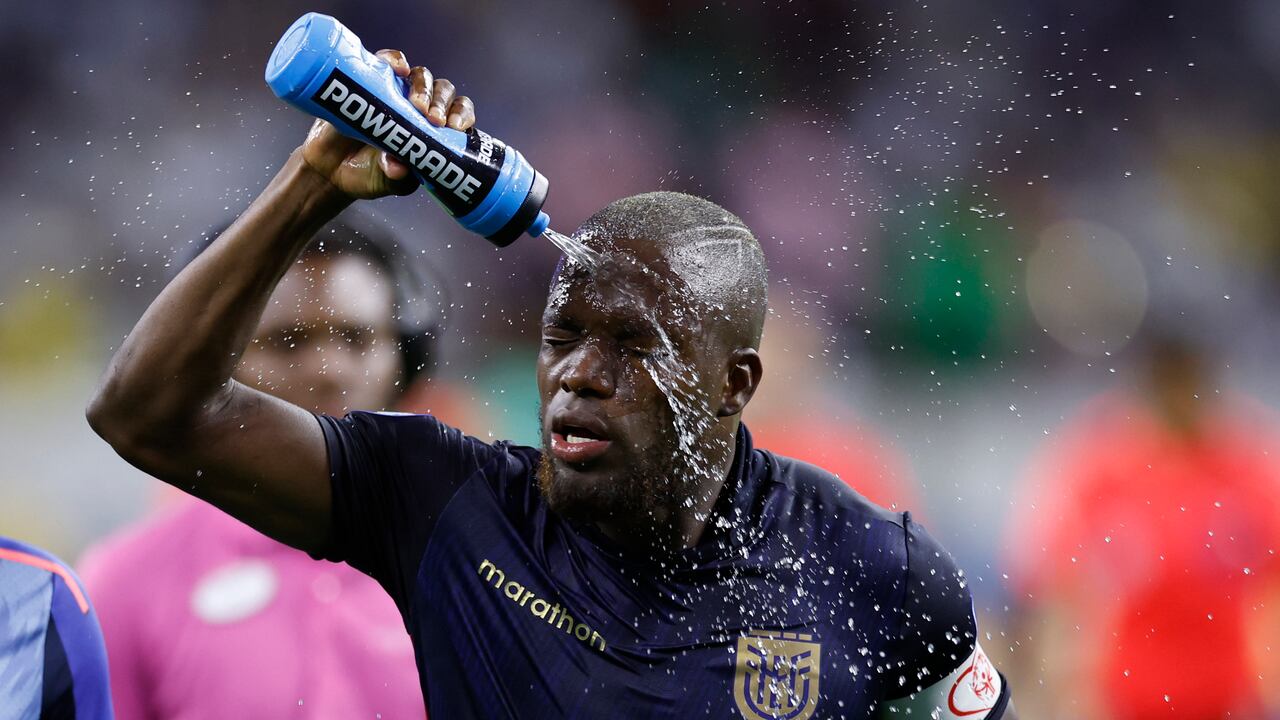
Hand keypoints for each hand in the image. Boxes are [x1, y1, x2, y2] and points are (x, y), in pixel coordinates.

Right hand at [299, 49, 476, 199]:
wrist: (328, 169)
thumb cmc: (368, 175)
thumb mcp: (387, 182)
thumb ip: (397, 178)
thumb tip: (398, 167)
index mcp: (433, 131)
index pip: (458, 115)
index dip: (462, 116)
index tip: (456, 128)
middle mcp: (419, 108)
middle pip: (443, 92)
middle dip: (442, 103)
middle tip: (434, 120)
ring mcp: (396, 92)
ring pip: (421, 76)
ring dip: (423, 86)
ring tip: (416, 104)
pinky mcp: (371, 80)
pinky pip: (388, 62)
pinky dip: (395, 60)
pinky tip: (399, 68)